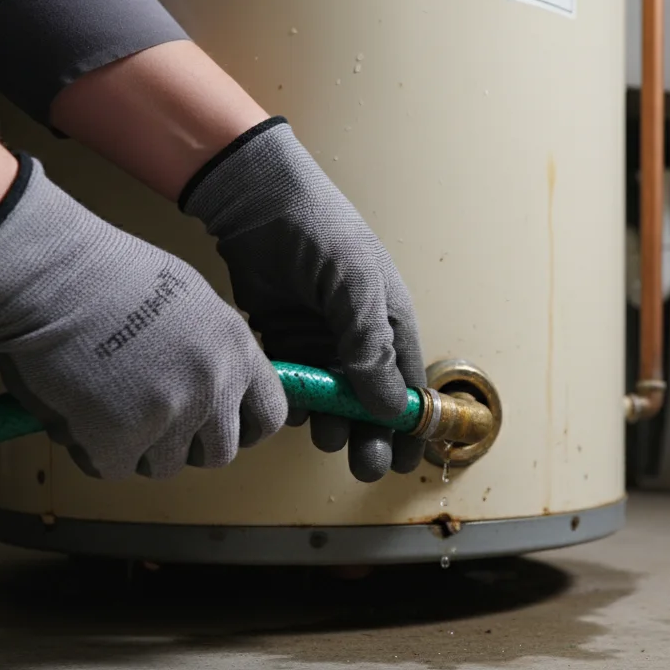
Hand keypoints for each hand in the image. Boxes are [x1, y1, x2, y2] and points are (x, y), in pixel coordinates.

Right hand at [0, 154, 286, 478]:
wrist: (50, 274)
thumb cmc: (105, 274)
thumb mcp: (189, 301)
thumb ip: (212, 350)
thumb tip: (216, 389)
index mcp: (235, 347)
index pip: (268, 415)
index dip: (242, 429)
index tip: (217, 429)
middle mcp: (213, 384)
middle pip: (218, 453)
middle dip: (184, 445)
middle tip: (147, 417)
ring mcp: (169, 415)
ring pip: (163, 466)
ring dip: (134, 446)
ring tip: (104, 399)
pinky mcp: (120, 439)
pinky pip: (112, 468)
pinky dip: (91, 449)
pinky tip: (77, 407)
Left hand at [181, 117, 425, 481]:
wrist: (259, 202)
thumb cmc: (322, 232)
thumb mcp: (357, 287)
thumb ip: (371, 348)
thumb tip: (390, 408)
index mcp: (390, 322)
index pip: (408, 387)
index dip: (410, 428)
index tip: (407, 462)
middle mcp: (358, 336)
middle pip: (370, 403)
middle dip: (370, 438)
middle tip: (364, 467)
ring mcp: (319, 339)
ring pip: (331, 399)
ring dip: (331, 422)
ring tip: (325, 435)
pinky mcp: (282, 338)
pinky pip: (294, 383)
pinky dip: (294, 399)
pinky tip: (291, 405)